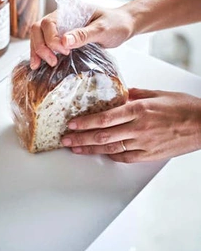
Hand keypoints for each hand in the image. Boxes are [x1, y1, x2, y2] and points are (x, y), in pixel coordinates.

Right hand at [30, 7, 134, 69]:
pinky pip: (46, 43)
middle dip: (40, 46)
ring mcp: (61, 28)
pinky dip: (41, 53)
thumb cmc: (116, 24)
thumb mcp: (102, 29)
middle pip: (38, 29)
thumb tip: (64, 41)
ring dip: (37, 50)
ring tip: (38, 66)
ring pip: (38, 36)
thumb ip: (83, 34)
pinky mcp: (63, 38)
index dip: (51, 39)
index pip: (49, 23)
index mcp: (69, 11)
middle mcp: (62, 18)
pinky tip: (40, 64)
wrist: (124, 25)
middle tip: (51, 61)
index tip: (64, 51)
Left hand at [61, 88, 200, 161]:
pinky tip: (101, 153)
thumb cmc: (184, 107)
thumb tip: (120, 94)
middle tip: (66, 139)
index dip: (86, 122)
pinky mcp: (150, 154)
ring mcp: (144, 143)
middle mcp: (139, 128)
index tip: (72, 123)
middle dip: (81, 138)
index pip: (105, 117)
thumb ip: (136, 94)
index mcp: (139, 109)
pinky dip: (111, 155)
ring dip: (91, 149)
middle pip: (103, 135)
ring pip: (111, 148)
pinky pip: (125, 157)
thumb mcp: (158, 93)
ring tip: (76, 148)